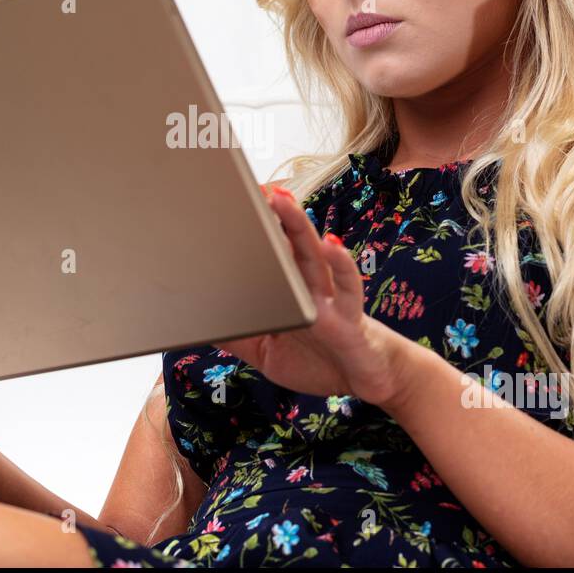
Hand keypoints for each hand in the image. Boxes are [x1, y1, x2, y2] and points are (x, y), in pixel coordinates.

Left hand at [213, 185, 408, 406]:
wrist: (370, 384)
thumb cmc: (321, 361)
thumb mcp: (267, 353)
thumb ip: (240, 338)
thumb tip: (204, 327)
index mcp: (289, 291)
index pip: (271, 252)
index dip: (256, 229)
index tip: (236, 201)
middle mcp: (309, 286)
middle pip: (289, 243)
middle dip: (273, 215)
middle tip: (253, 188)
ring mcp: (330, 297)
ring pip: (314, 255)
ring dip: (299, 226)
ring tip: (283, 201)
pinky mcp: (350, 316)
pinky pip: (347, 285)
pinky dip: (340, 263)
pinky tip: (331, 244)